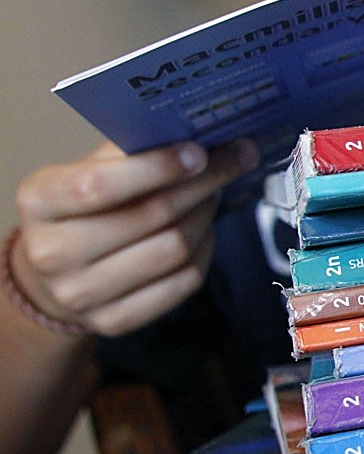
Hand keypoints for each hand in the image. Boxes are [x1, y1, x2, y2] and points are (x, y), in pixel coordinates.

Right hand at [10, 138, 259, 336]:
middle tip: (233, 160)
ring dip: (206, 215)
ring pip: (174, 249)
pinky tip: (204, 231)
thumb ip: (131, 151)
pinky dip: (205, 251)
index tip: (199, 152)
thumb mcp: (85, 170)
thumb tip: (197, 133)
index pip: (100, 185)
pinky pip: (184, 281)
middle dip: (203, 183)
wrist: (51, 277)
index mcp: (40, 202)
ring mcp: (83, 294)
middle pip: (151, 216)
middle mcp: (54, 252)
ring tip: (213, 194)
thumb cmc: (80, 211)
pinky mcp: (116, 321)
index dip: (158, 167)